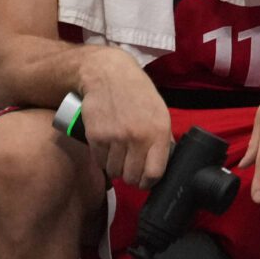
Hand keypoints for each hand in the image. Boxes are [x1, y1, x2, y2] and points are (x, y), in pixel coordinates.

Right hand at [75, 49, 174, 188]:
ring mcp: (114, 138)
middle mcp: (136, 137)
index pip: (154, 172)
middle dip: (132, 179)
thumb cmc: (139, 94)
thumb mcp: (160, 113)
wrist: (109, 76)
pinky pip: (99, 161)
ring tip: (120, 160)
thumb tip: (165, 161)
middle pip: (132, 176)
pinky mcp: (95, 136)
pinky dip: (103, 161)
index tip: (147, 181)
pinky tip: (108, 152)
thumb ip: (163, 138)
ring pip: (114, 171)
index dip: (150, 182)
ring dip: (117, 170)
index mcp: (158, 132)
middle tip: (132, 173)